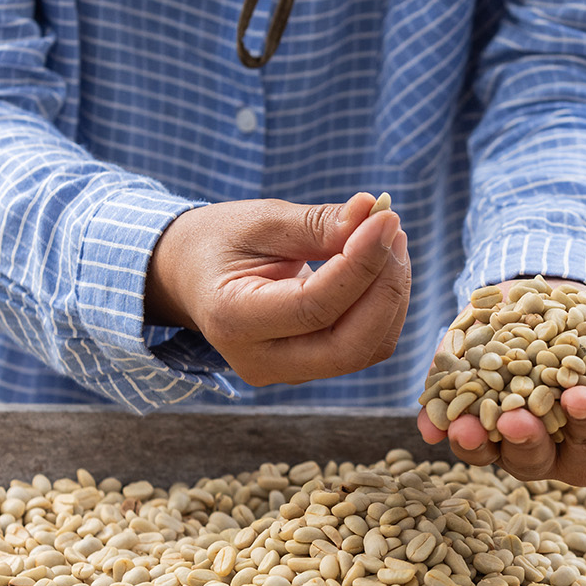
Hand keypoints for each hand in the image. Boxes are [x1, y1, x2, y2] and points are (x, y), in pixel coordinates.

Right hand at [145, 194, 410, 386]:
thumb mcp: (261, 221)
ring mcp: (288, 372)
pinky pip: (365, 345)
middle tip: (393, 229)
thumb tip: (372, 212)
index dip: (360, 264)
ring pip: (366, 349)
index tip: (385, 218)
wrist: (192, 275)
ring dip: (391, 294)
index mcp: (233, 320)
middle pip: (348, 345)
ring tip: (388, 239)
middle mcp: (260, 361)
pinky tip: (381, 264)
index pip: (314, 307)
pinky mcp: (311, 367)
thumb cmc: (221, 241)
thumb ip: (317, 223)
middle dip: (385, 287)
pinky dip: (384, 305)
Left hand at [415, 278, 585, 486]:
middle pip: (534, 461)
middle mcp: (544, 450)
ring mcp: (498, 437)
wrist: (556, 305)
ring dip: (473, 442)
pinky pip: (446, 426)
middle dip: (524, 441)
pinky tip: (430, 419)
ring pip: (485, 453)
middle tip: (515, 420)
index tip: (580, 398)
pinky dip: (437, 422)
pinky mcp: (462, 412)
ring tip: (462, 425)